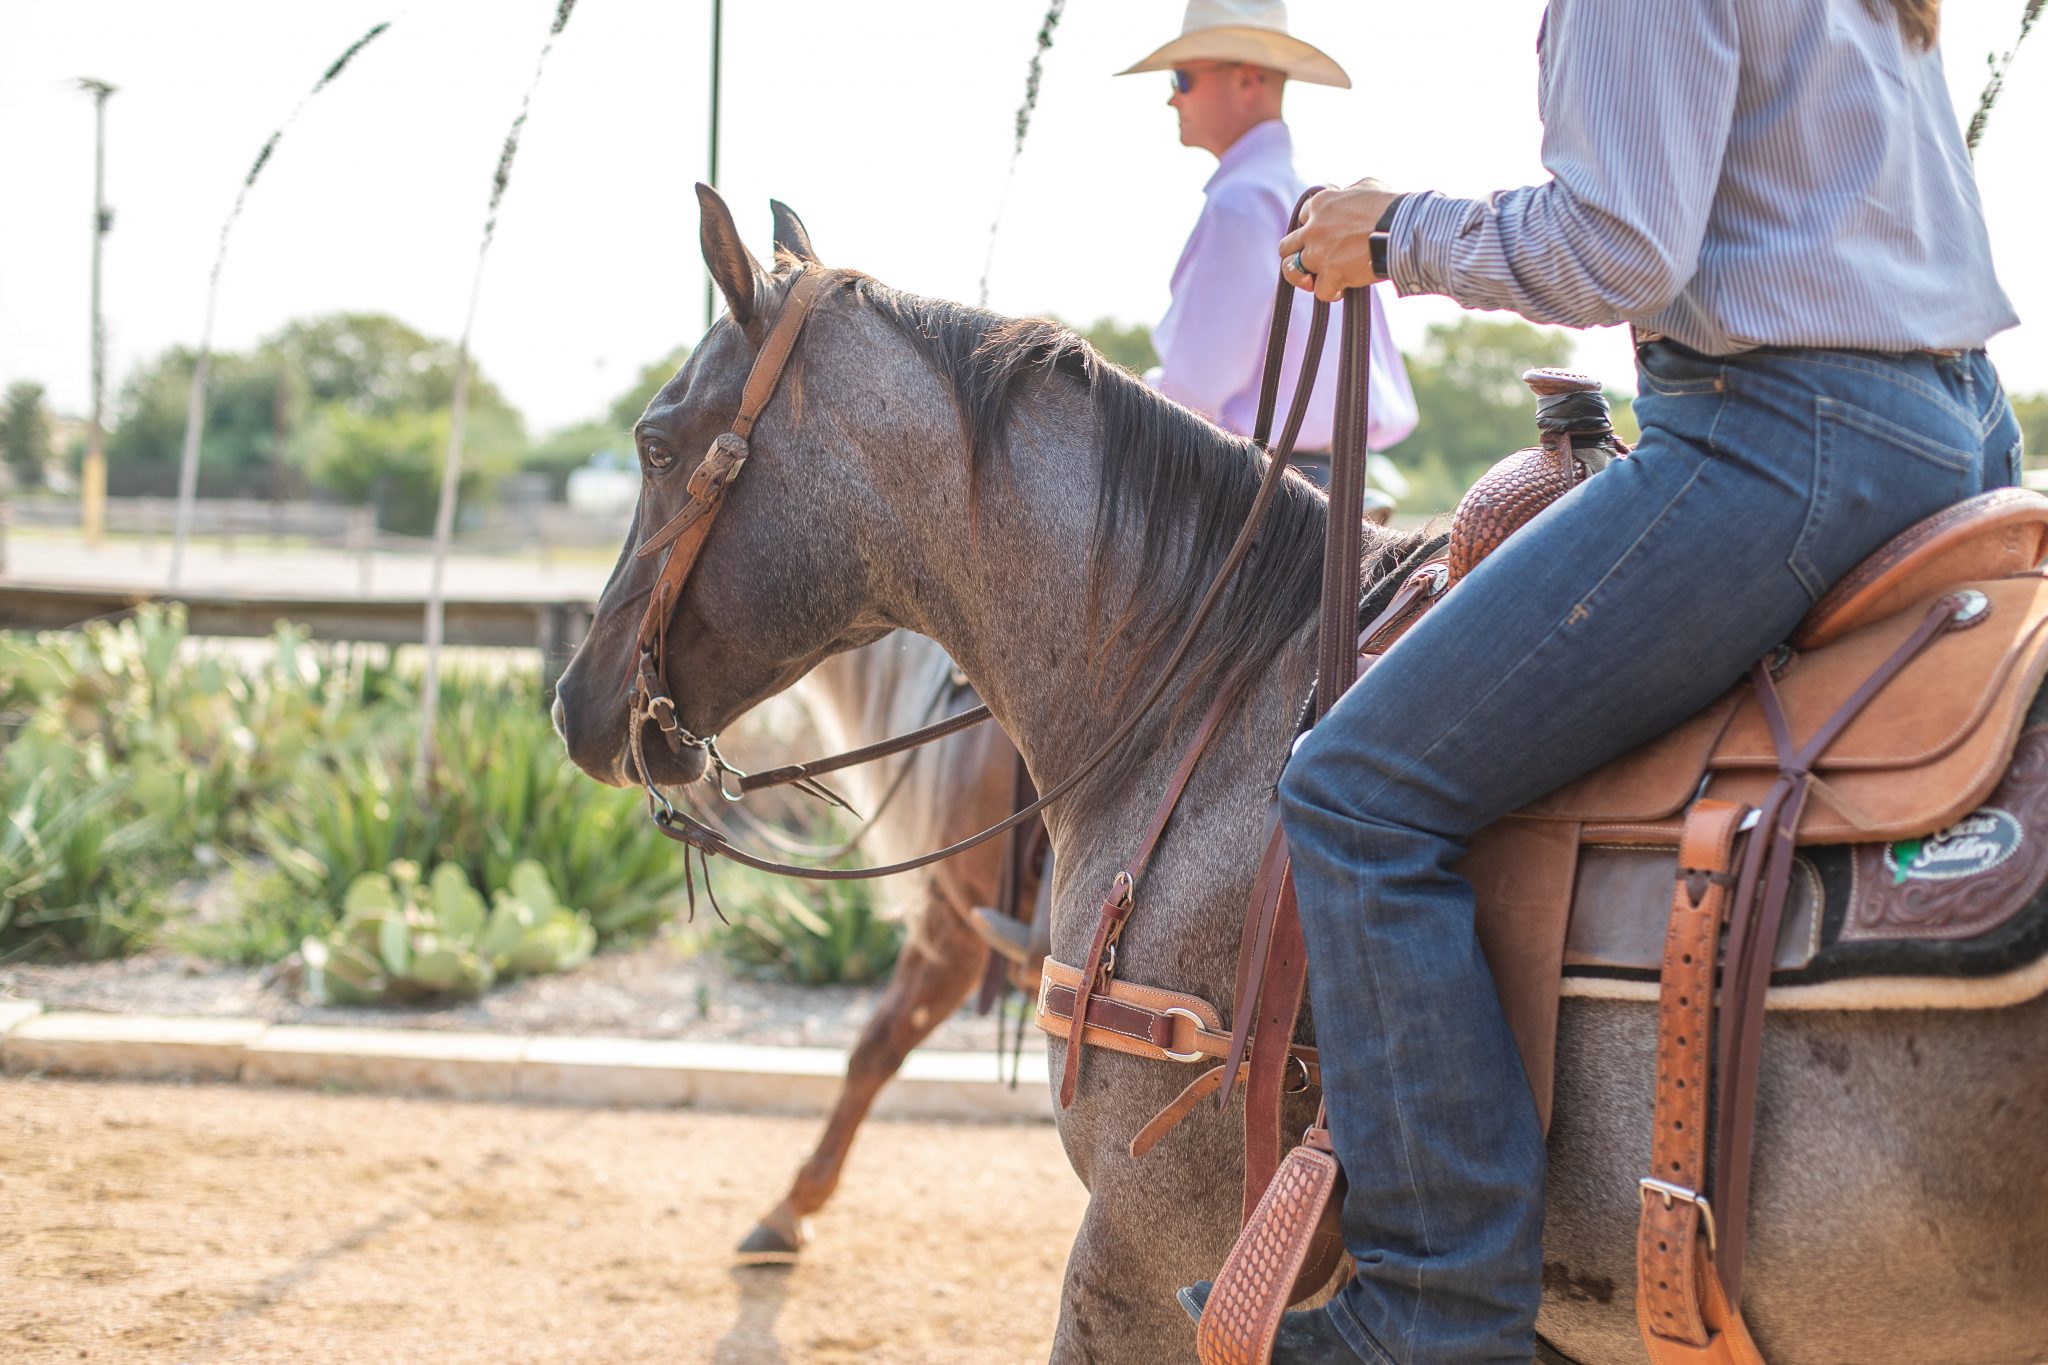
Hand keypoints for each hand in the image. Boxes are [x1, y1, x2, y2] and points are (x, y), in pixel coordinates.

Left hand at [1278, 178, 1399, 301]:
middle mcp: (1314, 228)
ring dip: (1303, 278)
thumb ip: (1350, 191)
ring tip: (1315, 281)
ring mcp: (1319, 253)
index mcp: (1321, 204)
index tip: (1325, 235)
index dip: (1312, 227)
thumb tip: (1349, 194)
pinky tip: (1342, 290)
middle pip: (1286, 246)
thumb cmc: (1391, 206)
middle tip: (1312, 260)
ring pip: (1292, 271)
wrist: (1403, 229)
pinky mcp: (1331, 275)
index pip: (1302, 217)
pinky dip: (1331, 293)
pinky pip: (1320, 291)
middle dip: (1296, 254)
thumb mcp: (1368, 186)